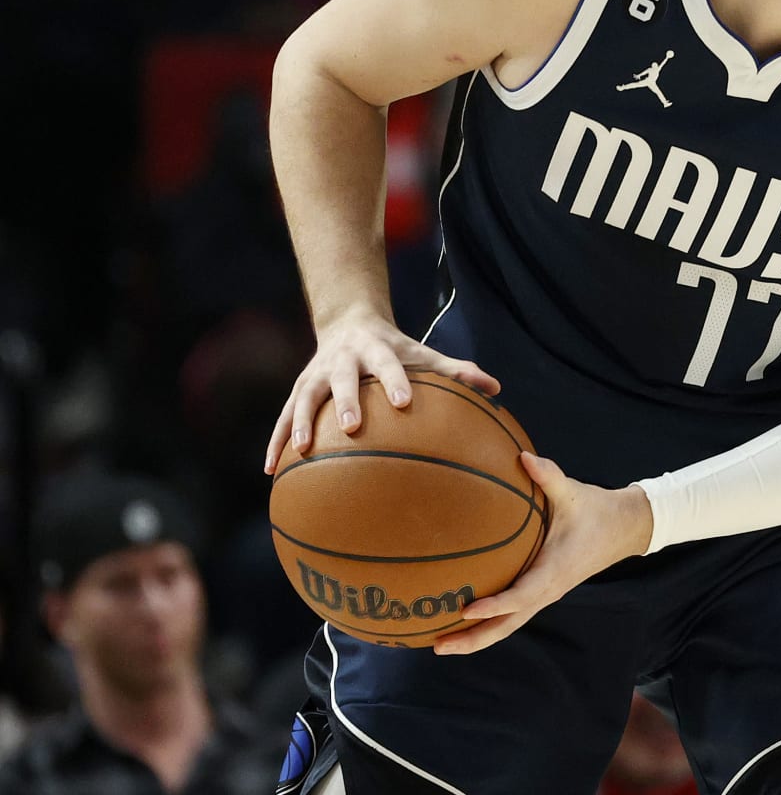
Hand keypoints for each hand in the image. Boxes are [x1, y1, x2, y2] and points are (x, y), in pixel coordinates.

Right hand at [265, 309, 500, 472]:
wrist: (350, 323)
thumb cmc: (396, 349)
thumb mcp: (423, 354)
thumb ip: (456, 370)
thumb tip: (496, 388)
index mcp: (377, 350)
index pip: (389, 364)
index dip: (395, 381)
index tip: (404, 402)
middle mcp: (343, 360)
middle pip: (343, 379)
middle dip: (347, 401)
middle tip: (353, 426)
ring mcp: (316, 374)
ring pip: (305, 398)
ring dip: (300, 422)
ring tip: (300, 451)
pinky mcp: (299, 389)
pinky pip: (284, 416)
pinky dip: (277, 440)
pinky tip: (271, 470)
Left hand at [433, 454, 653, 655]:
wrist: (624, 528)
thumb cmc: (596, 510)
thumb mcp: (573, 491)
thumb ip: (548, 475)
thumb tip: (522, 456)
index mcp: (554, 570)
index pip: (521, 596)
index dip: (494, 606)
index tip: (466, 609)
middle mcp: (548, 590)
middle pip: (508, 625)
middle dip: (474, 639)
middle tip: (438, 646)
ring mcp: (545, 594)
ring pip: (509, 626)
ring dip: (477, 638)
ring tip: (441, 644)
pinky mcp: (543, 591)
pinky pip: (513, 615)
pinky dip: (489, 623)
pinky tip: (464, 621)